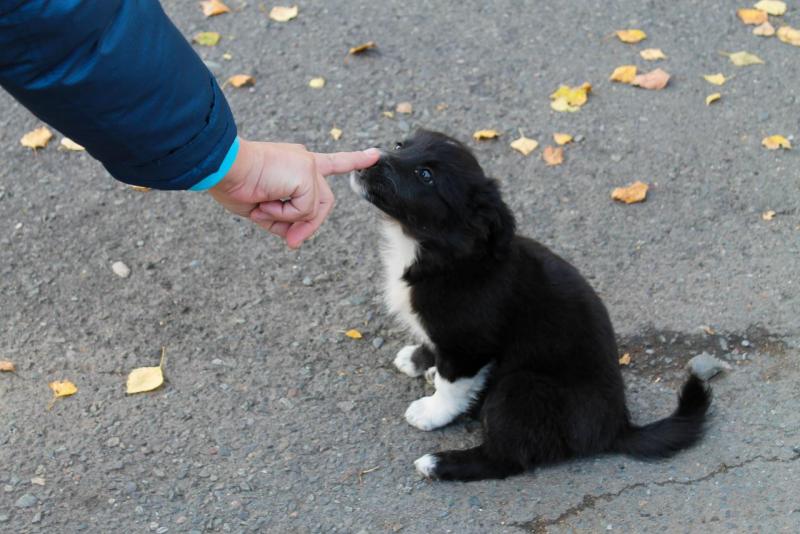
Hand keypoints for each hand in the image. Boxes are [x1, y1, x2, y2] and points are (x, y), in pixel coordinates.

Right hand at [209, 139, 379, 247]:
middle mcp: (305, 161)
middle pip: (321, 204)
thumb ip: (283, 222)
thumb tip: (294, 241)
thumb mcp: (262, 209)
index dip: (353, 160)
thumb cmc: (233, 183)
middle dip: (306, 225)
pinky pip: (304, 210)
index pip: (330, 164)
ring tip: (264, 208)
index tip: (375, 155)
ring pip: (313, 209)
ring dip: (288, 218)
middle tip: (289, 241)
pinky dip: (284, 213)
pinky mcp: (308, 173)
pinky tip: (267, 200)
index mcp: (295, 164)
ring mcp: (308, 166)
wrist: (222, 166)